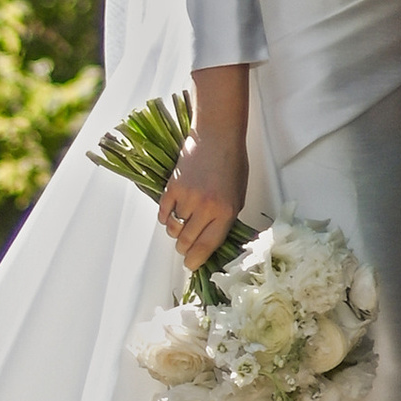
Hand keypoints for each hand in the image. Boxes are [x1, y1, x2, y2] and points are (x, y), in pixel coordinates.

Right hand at [159, 73, 249, 272]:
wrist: (217, 135)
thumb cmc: (232, 164)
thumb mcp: (237, 196)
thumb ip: (224, 220)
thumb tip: (211, 242)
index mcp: (226, 212)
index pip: (206, 247)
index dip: (196, 260)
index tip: (191, 265)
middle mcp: (206, 208)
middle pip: (186, 242)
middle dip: (185, 249)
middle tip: (186, 245)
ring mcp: (187, 197)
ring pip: (173, 230)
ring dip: (176, 232)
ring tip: (183, 223)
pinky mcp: (172, 187)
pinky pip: (163, 214)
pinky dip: (166, 217)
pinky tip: (173, 212)